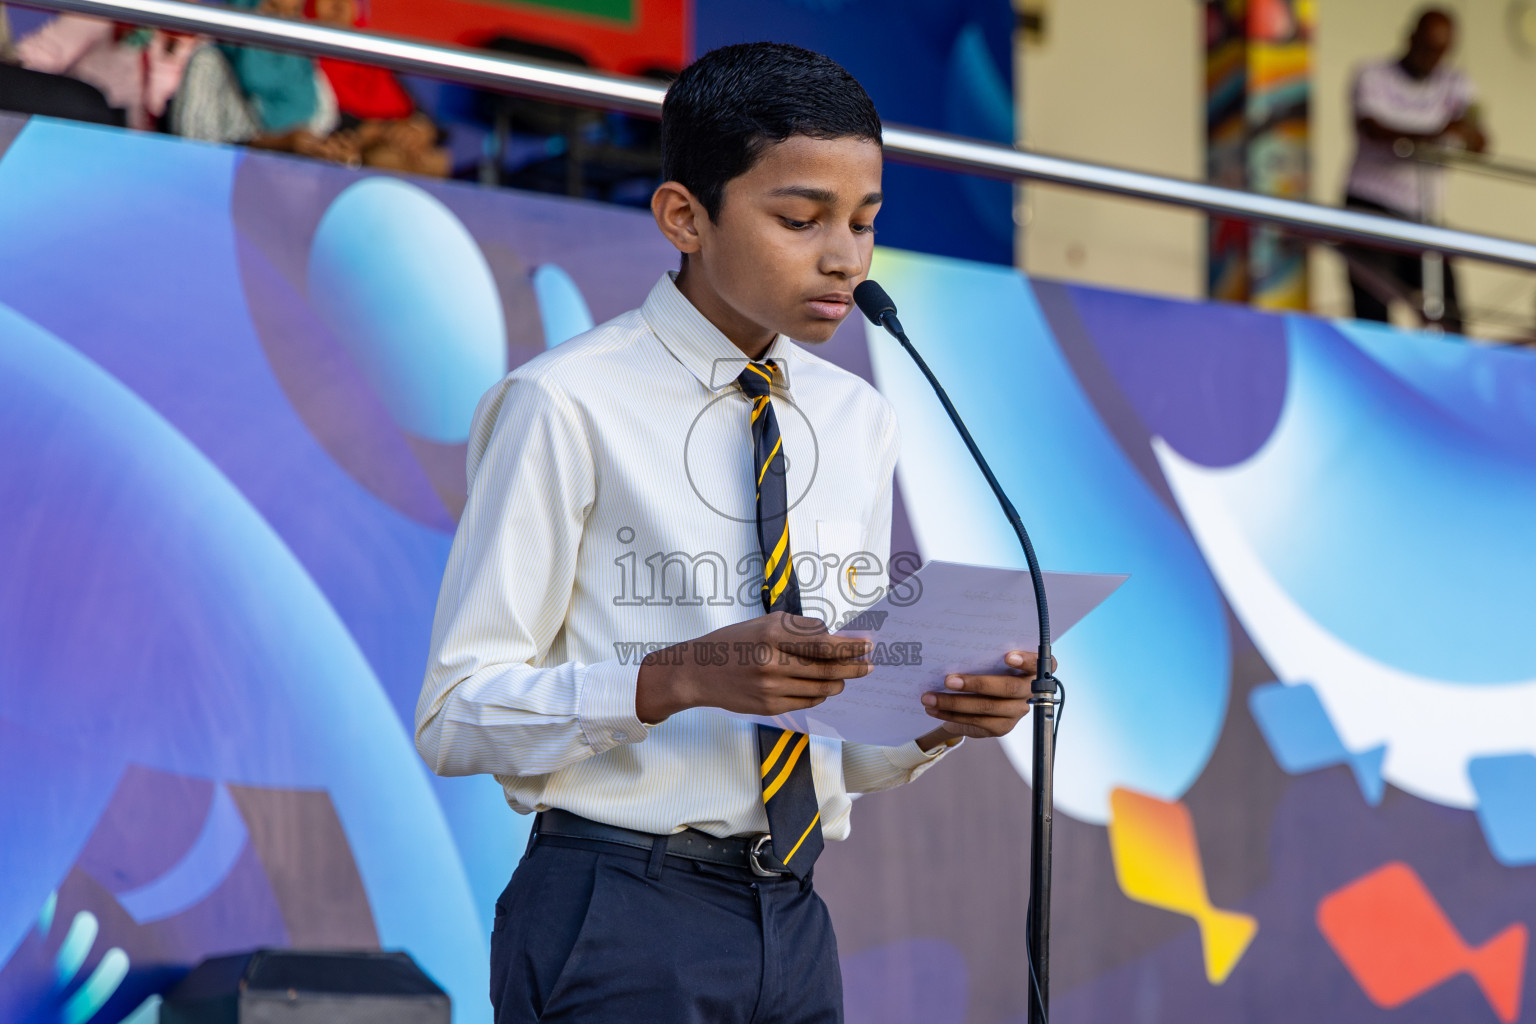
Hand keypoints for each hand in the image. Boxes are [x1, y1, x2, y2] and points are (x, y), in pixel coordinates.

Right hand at [635, 612, 872, 723]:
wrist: (698, 671)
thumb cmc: (735, 641)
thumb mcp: (765, 622)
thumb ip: (800, 629)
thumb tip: (835, 637)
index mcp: (773, 635)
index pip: (824, 643)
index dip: (850, 646)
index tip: (868, 645)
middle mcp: (772, 663)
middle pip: (827, 669)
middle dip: (854, 667)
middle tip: (869, 665)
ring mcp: (771, 689)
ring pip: (821, 689)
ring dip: (839, 682)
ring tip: (847, 676)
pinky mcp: (769, 707)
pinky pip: (807, 702)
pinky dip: (820, 694)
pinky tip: (824, 687)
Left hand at [917, 650, 1055, 741]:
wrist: (982, 697)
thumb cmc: (985, 667)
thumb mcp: (988, 658)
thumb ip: (984, 654)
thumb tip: (955, 647)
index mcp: (1031, 668)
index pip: (1038, 662)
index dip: (1026, 660)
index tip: (1007, 656)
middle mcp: (1028, 691)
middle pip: (1008, 688)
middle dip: (976, 683)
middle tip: (948, 680)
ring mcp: (1016, 711)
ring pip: (987, 708)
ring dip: (953, 703)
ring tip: (929, 697)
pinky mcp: (1002, 728)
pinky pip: (976, 723)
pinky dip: (951, 716)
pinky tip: (934, 709)